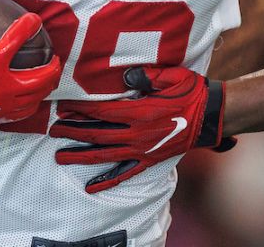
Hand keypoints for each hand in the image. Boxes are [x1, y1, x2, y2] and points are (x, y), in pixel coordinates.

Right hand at [0, 0, 60, 137]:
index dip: (27, 26)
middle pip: (41, 77)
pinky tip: (35, 96)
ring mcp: (2, 104)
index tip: (34, 19)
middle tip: (56, 57)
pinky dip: (35, 101)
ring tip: (51, 75)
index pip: (16, 41)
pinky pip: (25, 111)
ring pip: (37, 95)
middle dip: (53, 66)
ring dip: (48, 84)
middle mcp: (1, 87)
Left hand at [51, 66, 227, 192]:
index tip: (63, 107)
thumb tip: (125, 77)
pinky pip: (124, 173)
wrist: (210, 116)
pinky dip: (107, 181)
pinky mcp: (148, 160)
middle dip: (73, 132)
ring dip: (80, 155)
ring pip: (105, 155)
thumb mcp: (171, 76)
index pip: (102, 111)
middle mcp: (136, 134)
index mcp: (139, 112)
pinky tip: (91, 187)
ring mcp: (141, 150)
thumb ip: (146, 76)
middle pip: (97, 134)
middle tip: (53, 131)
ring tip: (60, 156)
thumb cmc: (191, 93)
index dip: (80, 109)